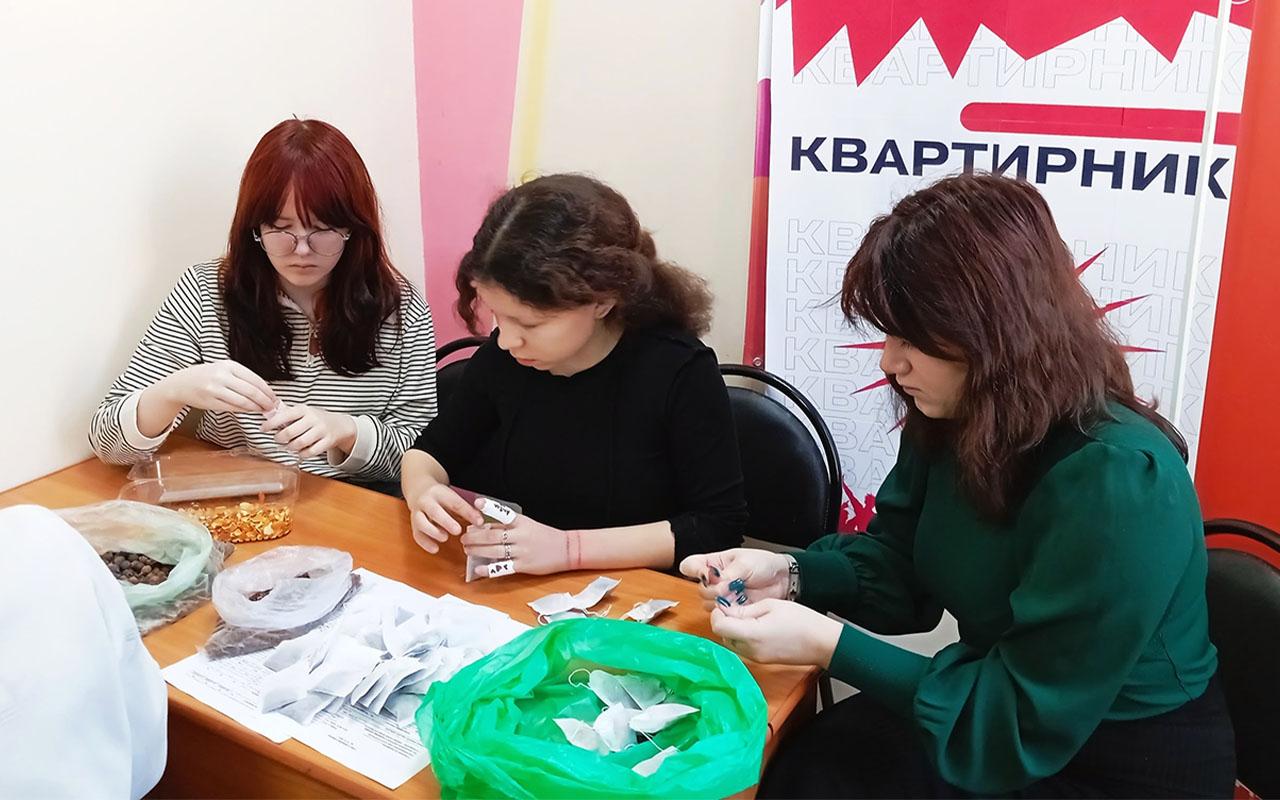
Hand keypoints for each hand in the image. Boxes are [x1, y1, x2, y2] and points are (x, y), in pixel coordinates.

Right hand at [159, 360, 276, 413]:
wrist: (181, 383)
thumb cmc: (207, 376)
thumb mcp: (224, 369)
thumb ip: (242, 378)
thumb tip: (265, 391)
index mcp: (229, 365)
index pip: (255, 379)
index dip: (268, 391)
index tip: (275, 398)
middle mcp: (222, 376)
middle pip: (252, 391)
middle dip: (265, 401)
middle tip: (273, 407)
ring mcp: (215, 389)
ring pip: (243, 401)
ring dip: (256, 407)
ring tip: (264, 410)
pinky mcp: (211, 401)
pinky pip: (233, 408)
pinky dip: (245, 410)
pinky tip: (251, 410)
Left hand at [261, 403, 356, 458]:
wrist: (339, 425)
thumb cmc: (315, 419)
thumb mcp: (302, 412)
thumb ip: (286, 414)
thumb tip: (267, 415)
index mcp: (304, 409)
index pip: (284, 416)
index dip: (271, 423)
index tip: (263, 428)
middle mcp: (313, 419)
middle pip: (290, 432)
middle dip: (280, 438)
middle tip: (278, 439)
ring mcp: (321, 430)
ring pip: (299, 443)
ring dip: (290, 447)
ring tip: (288, 446)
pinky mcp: (327, 442)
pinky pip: (310, 452)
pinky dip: (302, 454)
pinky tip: (300, 451)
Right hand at [407, 483, 483, 553]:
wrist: (419, 490)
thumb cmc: (441, 498)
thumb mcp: (454, 498)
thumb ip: (467, 510)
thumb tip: (480, 522)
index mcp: (440, 493)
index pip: (455, 503)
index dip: (468, 513)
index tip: (479, 522)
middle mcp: (426, 502)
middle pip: (434, 511)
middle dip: (446, 521)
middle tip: (457, 530)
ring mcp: (417, 513)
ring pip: (421, 522)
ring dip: (433, 531)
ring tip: (445, 538)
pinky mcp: (413, 524)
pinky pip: (416, 534)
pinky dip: (425, 543)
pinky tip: (435, 548)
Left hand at [460, 513, 570, 577]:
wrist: (566, 549)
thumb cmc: (545, 536)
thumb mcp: (528, 525)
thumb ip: (509, 526)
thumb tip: (485, 527)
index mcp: (522, 522)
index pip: (503, 513)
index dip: (489, 507)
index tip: (476, 503)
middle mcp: (521, 535)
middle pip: (493, 534)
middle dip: (475, 536)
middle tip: (463, 537)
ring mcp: (522, 551)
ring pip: (494, 550)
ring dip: (478, 550)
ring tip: (467, 550)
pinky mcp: (523, 566)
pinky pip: (503, 567)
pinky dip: (489, 569)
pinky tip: (479, 569)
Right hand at [679, 548, 790, 610]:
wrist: (782, 579)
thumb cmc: (763, 564)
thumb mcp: (745, 563)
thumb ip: (728, 574)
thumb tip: (716, 585)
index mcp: (713, 564)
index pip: (691, 566)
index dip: (695, 570)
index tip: (707, 573)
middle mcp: (714, 581)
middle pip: (699, 589)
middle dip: (714, 590)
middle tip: (730, 586)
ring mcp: (722, 596)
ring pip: (708, 604)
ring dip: (722, 601)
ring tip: (739, 594)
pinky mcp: (731, 609)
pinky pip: (722, 615)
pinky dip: (730, 611)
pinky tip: (741, 603)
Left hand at [711, 598, 843, 666]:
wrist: (823, 643)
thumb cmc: (802, 621)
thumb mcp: (771, 606)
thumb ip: (746, 609)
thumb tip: (728, 610)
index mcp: (752, 634)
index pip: (719, 626)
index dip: (718, 613)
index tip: (724, 604)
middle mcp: (751, 650)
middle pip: (723, 636)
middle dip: (724, 621)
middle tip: (735, 607)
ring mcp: (756, 658)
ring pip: (732, 643)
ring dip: (733, 630)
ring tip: (748, 616)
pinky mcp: (762, 661)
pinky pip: (743, 648)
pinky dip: (742, 637)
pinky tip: (756, 626)